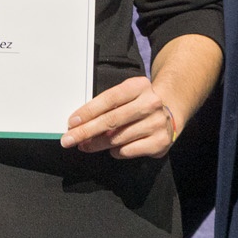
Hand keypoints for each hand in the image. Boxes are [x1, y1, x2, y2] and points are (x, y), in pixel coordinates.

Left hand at [62, 75, 184, 158]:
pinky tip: (113, 148)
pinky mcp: (160, 142)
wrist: (169, 113)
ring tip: (86, 145)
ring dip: (96, 144)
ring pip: (117, 138)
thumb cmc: (137, 104)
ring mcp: (157, 123)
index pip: (109, 99)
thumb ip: (106, 106)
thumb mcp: (125, 96)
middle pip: (111, 120)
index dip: (88, 112)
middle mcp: (151, 103)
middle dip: (85, 132)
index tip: (72, 122)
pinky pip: (127, 150)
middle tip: (68, 140)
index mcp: (139, 86)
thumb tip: (78, 124)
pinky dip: (115, 151)